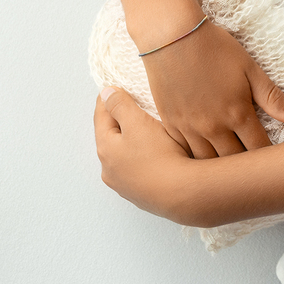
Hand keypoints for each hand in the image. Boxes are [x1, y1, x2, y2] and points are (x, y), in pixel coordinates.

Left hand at [95, 87, 196, 222]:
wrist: (182, 194)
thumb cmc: (159, 156)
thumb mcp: (137, 122)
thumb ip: (120, 104)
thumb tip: (105, 93)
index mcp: (105, 149)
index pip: (101, 117)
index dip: (107, 99)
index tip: (112, 88)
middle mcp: (110, 170)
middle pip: (111, 138)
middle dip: (120, 121)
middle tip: (132, 106)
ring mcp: (126, 185)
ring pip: (125, 156)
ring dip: (133, 142)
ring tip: (148, 131)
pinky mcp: (143, 194)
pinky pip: (140, 170)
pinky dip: (144, 158)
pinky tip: (158, 155)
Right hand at [142, 17, 283, 158]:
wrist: (171, 36)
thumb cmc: (215, 48)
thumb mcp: (249, 68)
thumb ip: (272, 97)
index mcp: (237, 114)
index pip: (258, 150)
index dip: (268, 159)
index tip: (274, 162)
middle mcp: (213, 127)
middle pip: (233, 162)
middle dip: (245, 168)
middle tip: (254, 170)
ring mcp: (189, 128)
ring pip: (207, 164)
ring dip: (219, 168)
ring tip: (229, 171)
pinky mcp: (170, 124)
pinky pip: (184, 153)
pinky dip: (195, 159)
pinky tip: (202, 160)